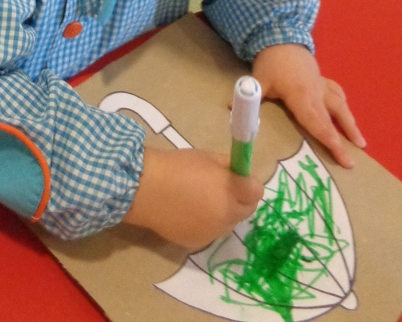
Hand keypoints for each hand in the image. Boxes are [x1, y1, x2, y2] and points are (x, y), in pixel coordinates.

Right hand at [125, 147, 262, 248]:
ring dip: (223, 213)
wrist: (145, 189)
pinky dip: (206, 223)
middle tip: (219, 187)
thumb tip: (238, 173)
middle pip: (247, 210)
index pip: (256, 191)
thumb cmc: (176, 167)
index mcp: (230, 192)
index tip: (237, 177)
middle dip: (239, 199)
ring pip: (228, 223)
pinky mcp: (197, 243)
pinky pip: (210, 232)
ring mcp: (213, 233)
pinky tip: (187, 212)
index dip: (248, 183)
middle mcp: (227, 216)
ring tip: (200, 200)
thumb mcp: (206, 157)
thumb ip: (227, 166)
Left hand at [252, 44, 365, 167]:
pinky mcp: (322, 80)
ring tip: (360, 143)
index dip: (329, 140)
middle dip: (342, 141)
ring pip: (340, 107)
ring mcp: (321, 86)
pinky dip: (343, 106)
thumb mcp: (259, 79)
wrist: (282, 37)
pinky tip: (347, 115)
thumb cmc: (271, 62)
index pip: (317, 122)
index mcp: (301, 96)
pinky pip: (337, 94)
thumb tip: (229, 110)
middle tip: (352, 162)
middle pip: (330, 120)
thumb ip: (250, 96)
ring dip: (350, 125)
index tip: (342, 156)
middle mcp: (316, 93)